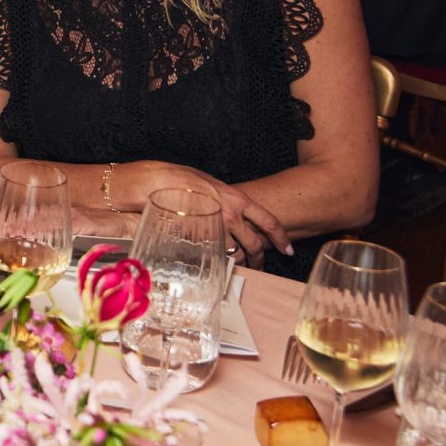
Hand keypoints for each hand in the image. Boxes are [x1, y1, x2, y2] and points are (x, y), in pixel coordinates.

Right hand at [114, 161, 290, 262]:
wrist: (157, 182)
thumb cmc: (179, 178)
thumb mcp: (209, 183)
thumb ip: (223, 197)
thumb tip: (227, 205)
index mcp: (237, 199)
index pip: (268, 220)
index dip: (281, 237)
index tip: (288, 249)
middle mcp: (231, 215)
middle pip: (254, 243)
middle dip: (260, 257)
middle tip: (261, 265)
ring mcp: (215, 229)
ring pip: (235, 253)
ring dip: (237, 262)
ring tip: (236, 267)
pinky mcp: (199, 240)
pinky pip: (212, 254)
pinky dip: (216, 259)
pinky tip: (213, 260)